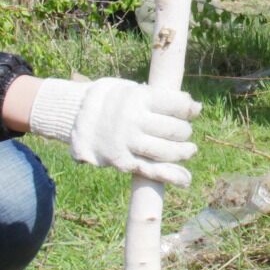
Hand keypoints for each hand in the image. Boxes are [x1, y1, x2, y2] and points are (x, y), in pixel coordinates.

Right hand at [26, 77, 200, 186]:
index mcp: (137, 98)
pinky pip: (151, 170)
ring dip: (183, 152)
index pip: (176, 104)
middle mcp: (133, 120)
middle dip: (185, 131)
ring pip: (166, 151)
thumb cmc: (110, 99)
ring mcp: (128, 142)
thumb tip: (191, 106)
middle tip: (185, 131)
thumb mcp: (129, 89)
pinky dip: (171, 177)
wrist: (74, 116)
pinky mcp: (122, 161)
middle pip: (174, 130)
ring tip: (190, 150)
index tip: (195, 109)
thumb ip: (155, 97)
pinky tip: (186, 180)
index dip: (190, 108)